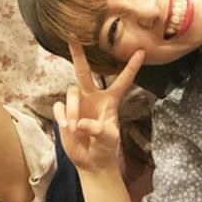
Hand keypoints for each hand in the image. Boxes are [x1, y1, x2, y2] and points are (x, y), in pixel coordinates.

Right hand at [53, 43, 143, 172]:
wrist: (91, 162)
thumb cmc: (105, 148)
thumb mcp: (108, 140)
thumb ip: (98, 130)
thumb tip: (81, 123)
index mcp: (110, 100)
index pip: (122, 81)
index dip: (131, 67)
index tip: (141, 51)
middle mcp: (93, 97)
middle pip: (84, 72)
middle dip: (79, 56)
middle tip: (73, 39)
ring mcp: (78, 104)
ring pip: (71, 92)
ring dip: (72, 110)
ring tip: (75, 129)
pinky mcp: (65, 113)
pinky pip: (60, 107)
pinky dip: (63, 117)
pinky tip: (67, 128)